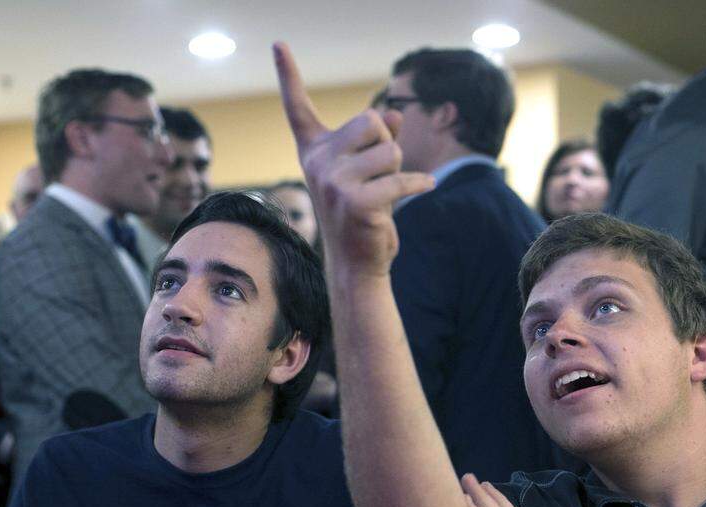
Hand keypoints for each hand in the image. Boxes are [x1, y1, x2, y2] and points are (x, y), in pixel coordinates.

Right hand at [273, 42, 433, 275]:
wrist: (357, 264)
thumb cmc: (364, 214)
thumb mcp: (370, 171)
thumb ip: (380, 139)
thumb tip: (394, 114)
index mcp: (315, 152)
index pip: (298, 108)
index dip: (288, 74)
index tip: (278, 43)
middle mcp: (318, 164)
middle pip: (371, 121)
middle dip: (388, 144)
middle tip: (380, 176)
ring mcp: (334, 183)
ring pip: (391, 150)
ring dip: (401, 169)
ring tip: (387, 194)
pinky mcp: (357, 203)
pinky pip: (402, 179)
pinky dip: (420, 183)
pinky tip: (427, 188)